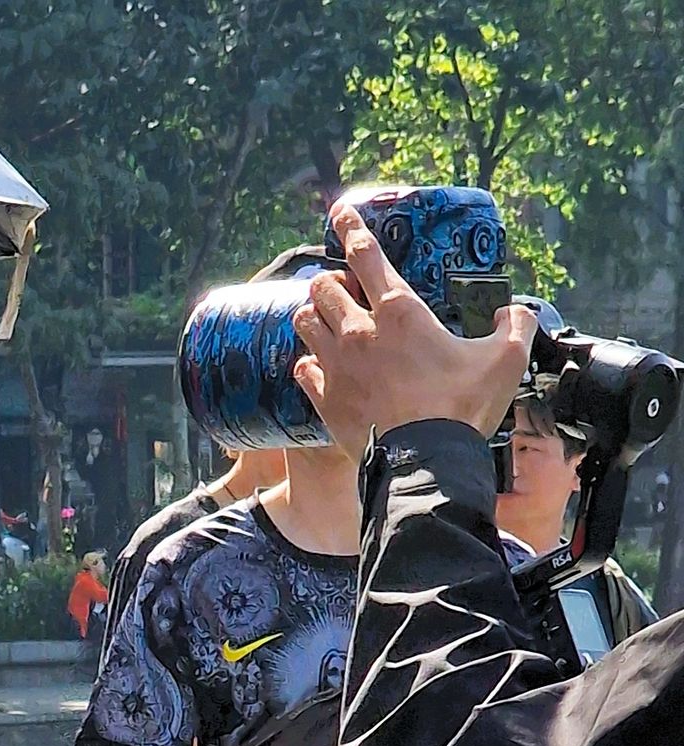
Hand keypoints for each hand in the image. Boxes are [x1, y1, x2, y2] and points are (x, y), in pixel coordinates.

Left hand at [291, 204, 534, 461]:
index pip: (365, 254)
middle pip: (323, 287)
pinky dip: (307, 363)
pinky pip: (301, 369)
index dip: (350, 227)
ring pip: (304, 323)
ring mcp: (336, 366)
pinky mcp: (324, 400)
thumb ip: (514, 326)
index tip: (340, 212)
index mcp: (400, 310)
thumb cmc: (463, 408)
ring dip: (312, 317)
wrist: (426, 463)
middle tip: (344, 291)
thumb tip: (514, 314)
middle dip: (330, 282)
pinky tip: (317, 366)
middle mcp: (359, 331)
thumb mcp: (506, 359)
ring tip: (326, 324)